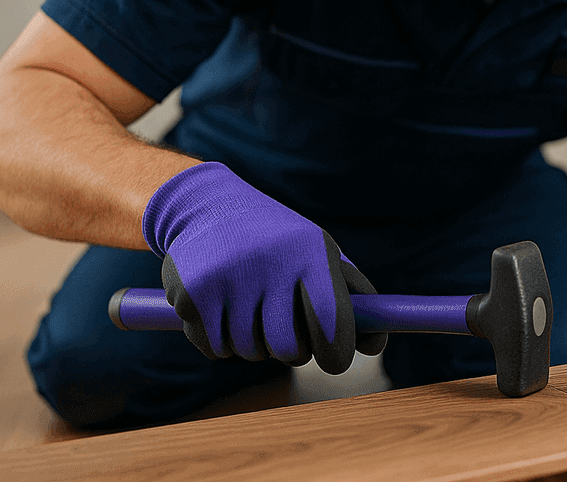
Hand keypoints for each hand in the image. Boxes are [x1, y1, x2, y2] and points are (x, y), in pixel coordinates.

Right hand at [143, 162, 387, 370]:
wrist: (208, 206)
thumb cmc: (279, 241)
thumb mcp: (319, 253)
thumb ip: (352, 297)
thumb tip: (374, 345)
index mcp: (309, 250)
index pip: (330, 319)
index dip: (336, 351)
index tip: (334, 361)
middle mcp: (270, 261)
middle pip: (288, 349)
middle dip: (290, 351)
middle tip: (283, 327)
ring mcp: (228, 277)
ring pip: (249, 352)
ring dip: (252, 343)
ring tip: (248, 305)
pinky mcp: (192, 293)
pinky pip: (214, 348)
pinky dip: (218, 340)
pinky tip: (219, 306)